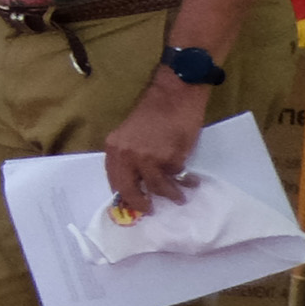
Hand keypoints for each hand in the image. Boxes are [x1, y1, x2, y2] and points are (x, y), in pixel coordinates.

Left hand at [101, 71, 210, 217]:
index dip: (123, 194)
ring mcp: (148, 158)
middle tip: (150, 210)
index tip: (131, 204)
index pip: (114, 180)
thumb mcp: (131, 135)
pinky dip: (185, 180)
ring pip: (157, 187)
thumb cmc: (154, 113)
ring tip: (179, 198)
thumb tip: (136, 181)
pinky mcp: (170, 158)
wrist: (174, 95)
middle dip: (141, 203)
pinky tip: (191, 182)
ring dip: (171, 195)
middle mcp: (127, 155)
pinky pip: (176, 176)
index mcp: (114, 148)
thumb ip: (129, 157)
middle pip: (130, 189)